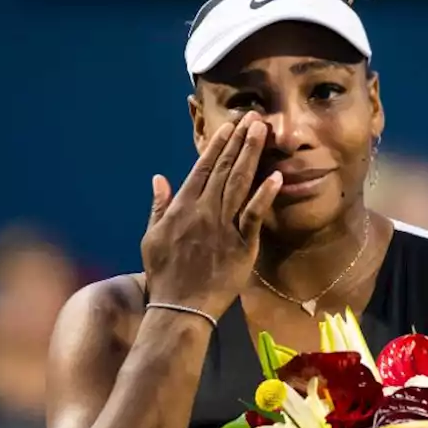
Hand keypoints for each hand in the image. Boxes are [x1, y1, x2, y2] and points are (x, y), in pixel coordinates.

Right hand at [141, 113, 282, 317]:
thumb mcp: (151, 238)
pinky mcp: (241, 246)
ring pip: (240, 184)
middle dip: (239, 141)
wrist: (179, 309)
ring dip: (252, 155)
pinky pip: (255, 216)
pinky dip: (265, 196)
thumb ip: (158, 206)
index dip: (217, 145)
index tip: (229, 127)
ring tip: (262, 132)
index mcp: (182, 207)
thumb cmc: (164, 276)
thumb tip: (159, 178)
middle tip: (254, 119)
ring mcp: (224, 227)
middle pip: (225, 169)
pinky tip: (276, 176)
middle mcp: (204, 211)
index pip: (202, 168)